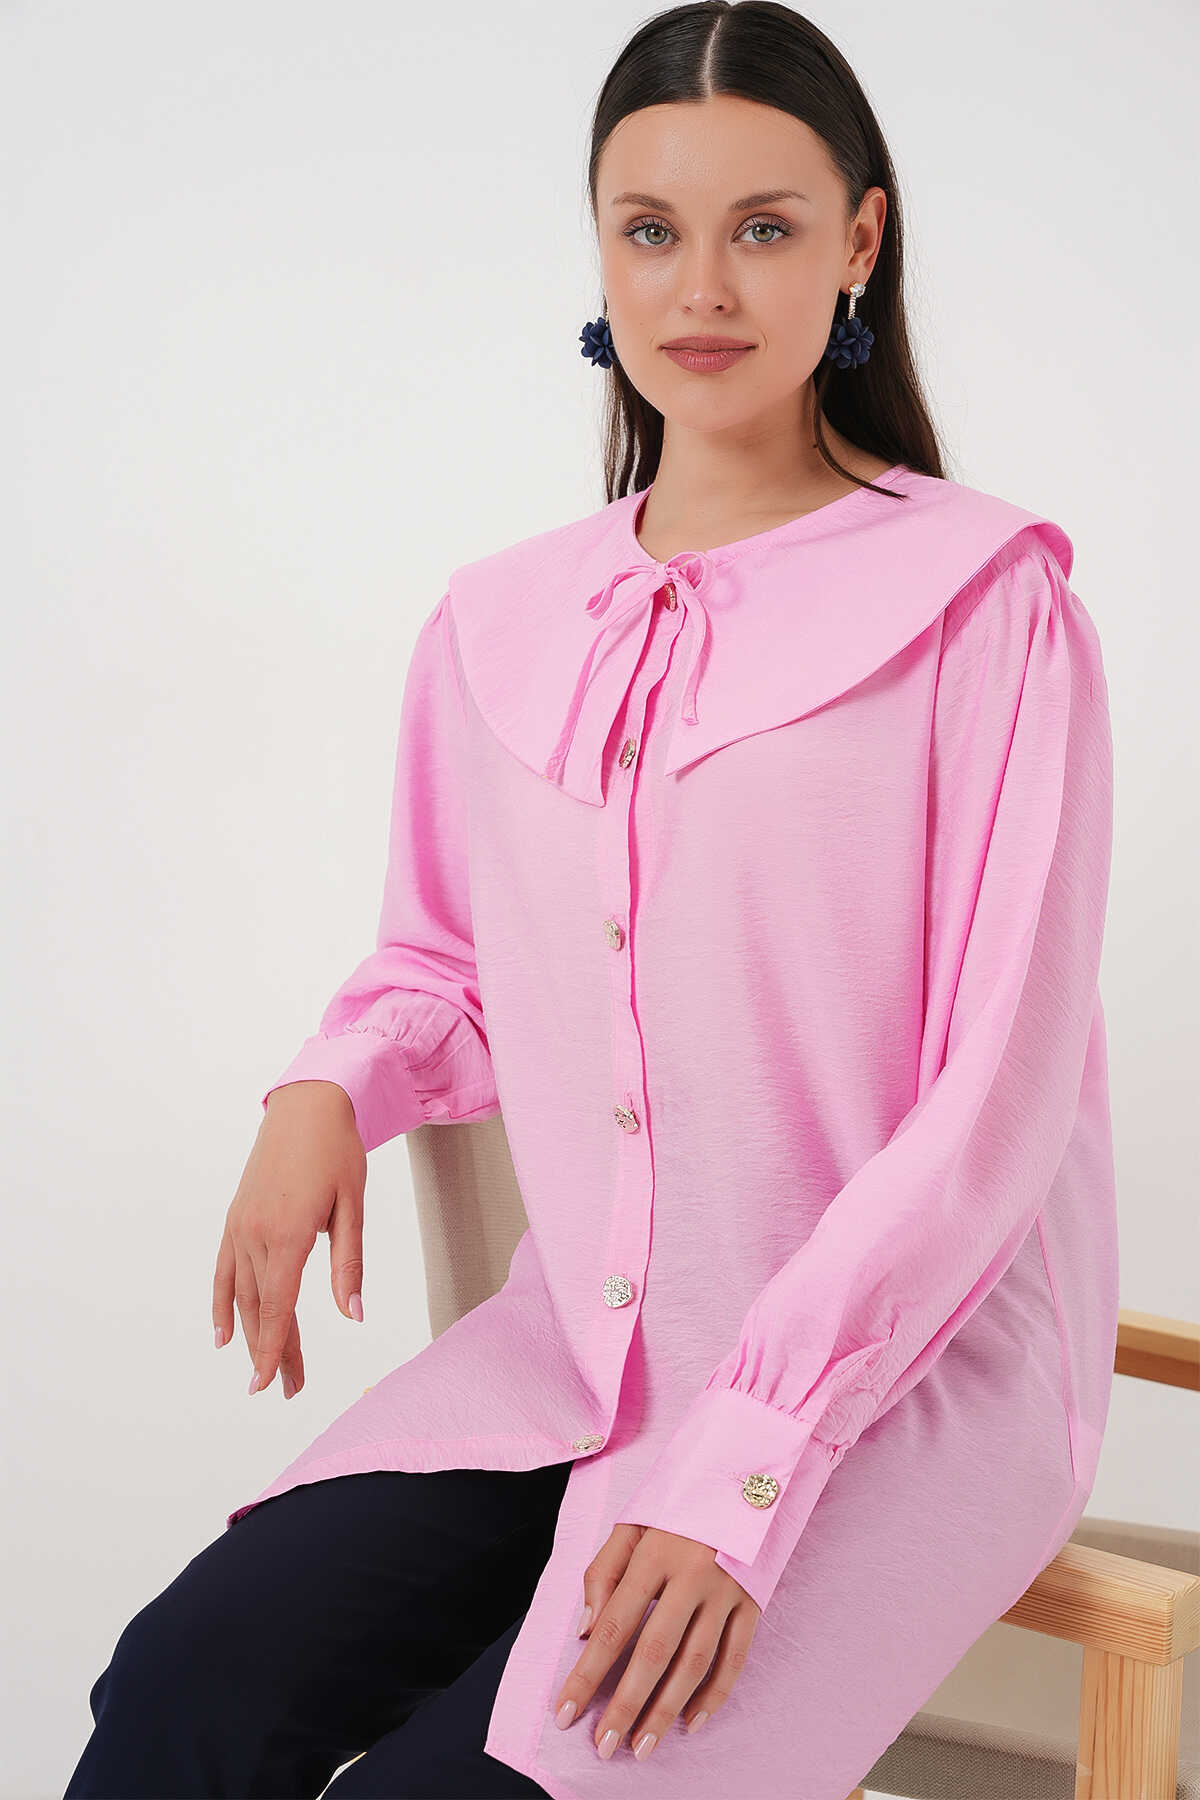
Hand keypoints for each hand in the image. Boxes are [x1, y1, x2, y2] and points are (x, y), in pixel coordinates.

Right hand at [212, 1081, 366, 1398]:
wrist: (307, 1104)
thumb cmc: (337, 1150)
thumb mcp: (352, 1204)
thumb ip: (349, 1263)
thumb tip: (352, 1315)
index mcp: (289, 1232)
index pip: (279, 1306)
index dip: (276, 1349)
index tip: (272, 1385)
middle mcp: (256, 1233)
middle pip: (261, 1308)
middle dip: (273, 1351)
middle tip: (288, 1390)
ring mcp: (240, 1225)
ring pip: (242, 1294)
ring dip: (251, 1336)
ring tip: (265, 1370)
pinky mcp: (236, 1217)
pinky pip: (223, 1269)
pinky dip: (222, 1302)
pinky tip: (223, 1333)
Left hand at [551, 1522, 760, 1761]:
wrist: (745, 1469)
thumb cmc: (678, 1502)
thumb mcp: (633, 1522)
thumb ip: (603, 1573)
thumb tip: (584, 1631)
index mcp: (654, 1552)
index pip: (613, 1624)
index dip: (587, 1672)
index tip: (565, 1711)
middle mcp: (691, 1574)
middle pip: (653, 1652)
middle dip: (625, 1706)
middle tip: (603, 1746)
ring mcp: (726, 1589)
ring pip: (694, 1663)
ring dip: (666, 1711)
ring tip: (642, 1746)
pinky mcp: (754, 1600)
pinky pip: (735, 1658)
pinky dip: (714, 1695)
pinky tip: (691, 1722)